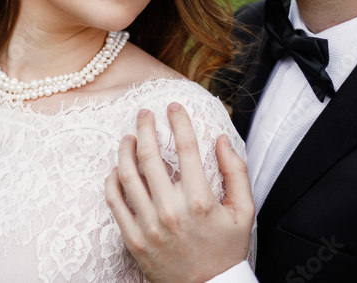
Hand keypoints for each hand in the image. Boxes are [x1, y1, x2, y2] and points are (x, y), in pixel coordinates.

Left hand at [105, 103, 254, 281]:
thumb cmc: (226, 250)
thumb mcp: (244, 212)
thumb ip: (236, 172)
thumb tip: (222, 139)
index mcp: (200, 200)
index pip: (186, 147)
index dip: (179, 121)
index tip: (173, 107)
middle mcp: (171, 210)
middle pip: (151, 155)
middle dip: (146, 127)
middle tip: (144, 114)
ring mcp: (149, 225)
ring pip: (127, 174)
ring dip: (125, 149)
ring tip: (129, 137)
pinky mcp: (133, 238)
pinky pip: (115, 201)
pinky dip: (112, 180)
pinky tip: (117, 168)